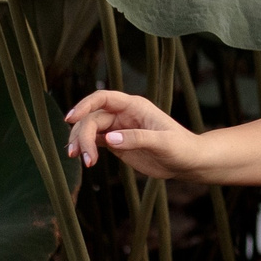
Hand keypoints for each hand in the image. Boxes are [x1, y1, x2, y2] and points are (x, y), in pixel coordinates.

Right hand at [63, 90, 199, 178]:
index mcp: (134, 106)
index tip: (71, 119)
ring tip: (81, 160)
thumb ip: (137, 138)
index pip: (103, 98)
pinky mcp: (117, 143)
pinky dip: (87, 149)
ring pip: (90, 130)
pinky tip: (85, 160)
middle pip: (92, 118)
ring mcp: (119, 129)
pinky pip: (95, 142)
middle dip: (82, 135)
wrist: (189, 162)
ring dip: (80, 143)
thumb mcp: (162, 143)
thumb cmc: (181, 147)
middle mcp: (123, 114)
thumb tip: (109, 139)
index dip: (85, 105)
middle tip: (82, 157)